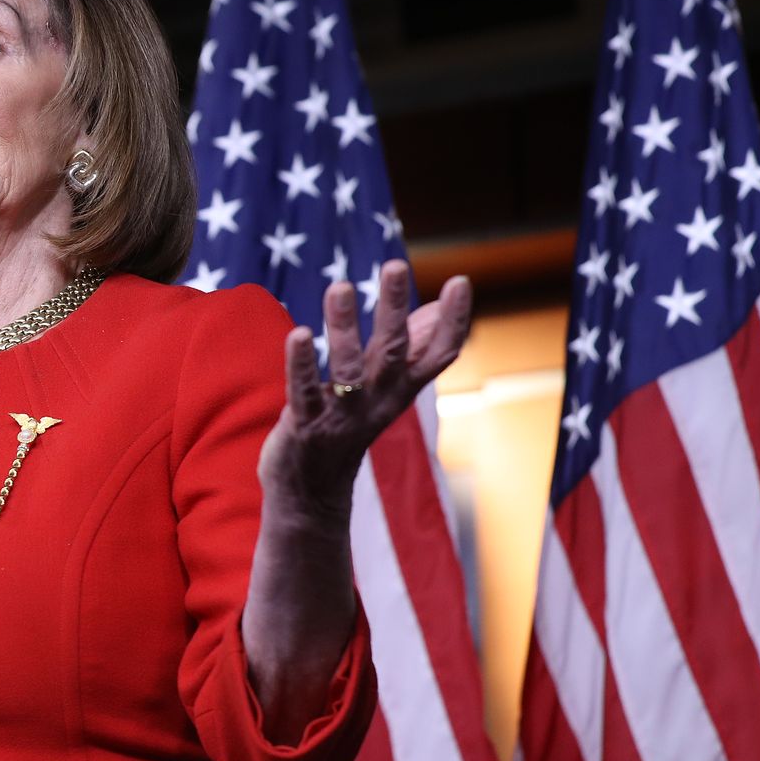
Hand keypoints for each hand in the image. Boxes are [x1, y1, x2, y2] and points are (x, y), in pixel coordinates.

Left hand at [258, 260, 472, 516]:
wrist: (312, 496)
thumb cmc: (347, 429)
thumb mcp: (383, 389)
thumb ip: (409, 348)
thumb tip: (436, 308)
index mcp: (399, 389)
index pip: (437, 356)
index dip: (452, 322)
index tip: (460, 281)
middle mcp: (377, 401)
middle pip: (393, 351)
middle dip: (394, 307)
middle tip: (395, 264)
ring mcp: (342, 416)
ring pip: (348, 369)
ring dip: (344, 328)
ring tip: (340, 287)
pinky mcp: (306, 427)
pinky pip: (304, 392)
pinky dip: (301, 364)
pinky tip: (298, 333)